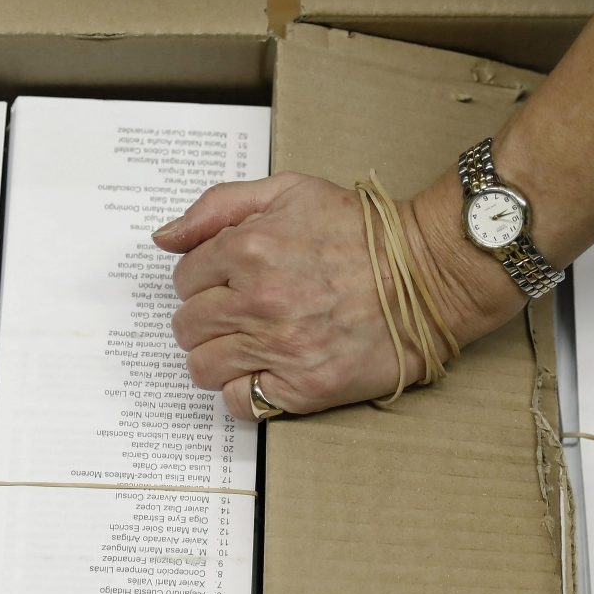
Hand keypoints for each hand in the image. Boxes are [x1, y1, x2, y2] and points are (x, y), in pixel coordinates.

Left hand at [154, 171, 523, 419]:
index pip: (184, 279)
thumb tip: (165, 238)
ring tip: (248, 346)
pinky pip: (240, 402)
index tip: (229, 283)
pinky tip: (265, 372)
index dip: (204, 281)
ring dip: (217, 358)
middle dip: (205, 320)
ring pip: (203, 367)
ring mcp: (280, 348)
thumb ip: (219, 206)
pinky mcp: (304, 388)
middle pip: (186, 325)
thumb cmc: (362, 233)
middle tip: (239, 315)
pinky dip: (244, 391)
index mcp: (249, 248)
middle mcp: (258, 300)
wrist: (428, 276)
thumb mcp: (290, 191)